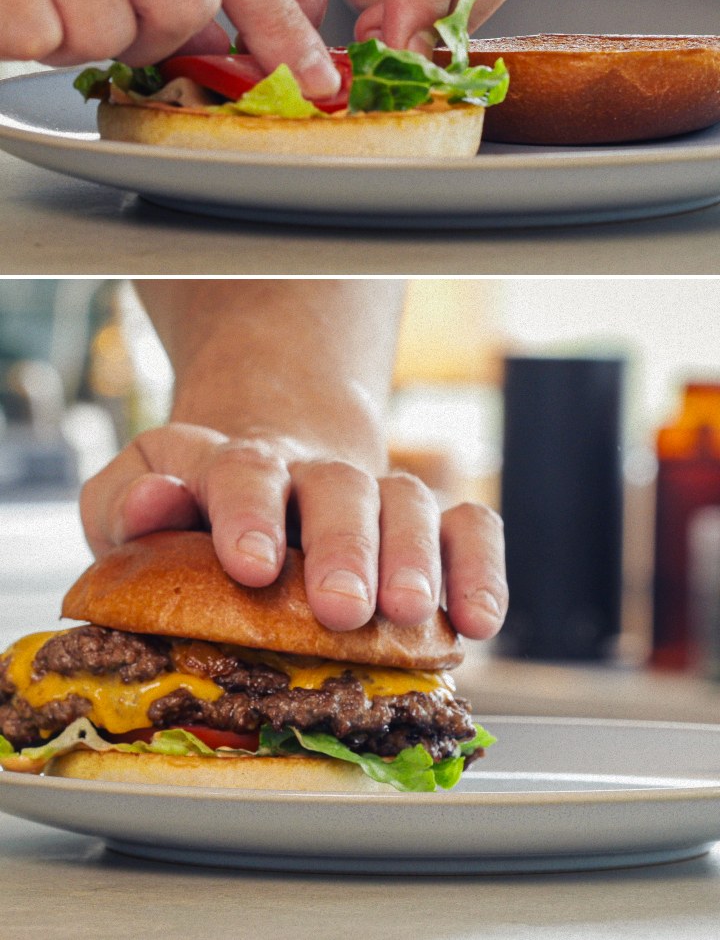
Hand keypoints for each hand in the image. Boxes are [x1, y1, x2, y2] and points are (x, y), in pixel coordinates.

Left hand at [80, 423, 507, 638]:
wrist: (267, 475)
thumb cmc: (190, 516)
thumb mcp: (130, 505)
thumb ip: (124, 503)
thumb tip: (154, 502)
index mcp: (229, 464)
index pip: (243, 469)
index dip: (249, 511)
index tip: (251, 565)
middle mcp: (309, 471)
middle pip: (337, 486)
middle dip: (345, 545)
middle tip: (343, 608)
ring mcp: (372, 495)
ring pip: (407, 501)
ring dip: (414, 557)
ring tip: (412, 616)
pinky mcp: (426, 525)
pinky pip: (469, 526)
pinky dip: (482, 566)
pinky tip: (480, 619)